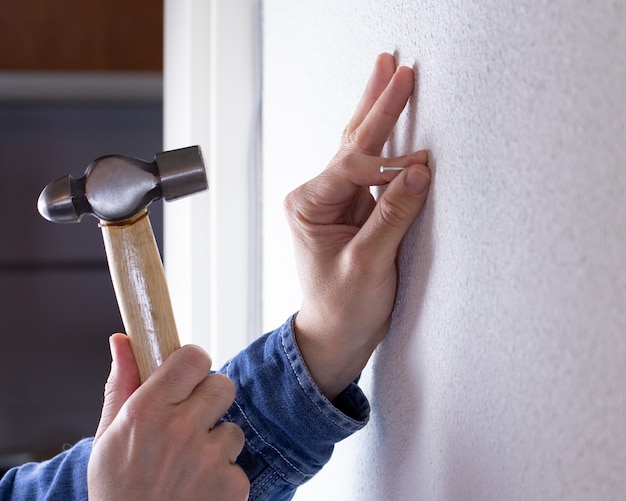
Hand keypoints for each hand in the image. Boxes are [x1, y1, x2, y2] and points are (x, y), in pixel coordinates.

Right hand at [88, 334, 248, 500]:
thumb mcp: (108, 437)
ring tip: (188, 468)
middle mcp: (180, 431)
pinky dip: (223, 476)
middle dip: (209, 400)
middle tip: (191, 423)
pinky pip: (238, 464)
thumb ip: (121, 384)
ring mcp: (209, 459)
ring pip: (232, 428)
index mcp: (146, 412)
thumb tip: (122, 341)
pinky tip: (199, 490)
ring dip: (216, 444)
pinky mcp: (233, 485)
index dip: (191, 365)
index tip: (186, 378)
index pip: (193, 357)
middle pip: (223, 384)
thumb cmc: (118, 491)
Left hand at [284, 53, 430, 399]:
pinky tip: (389, 112)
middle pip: (351, 142)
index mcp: (307, 205)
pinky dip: (385, 140)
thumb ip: (391, 217)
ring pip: (360, 146)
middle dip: (377, 106)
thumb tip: (420, 173)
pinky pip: (371, 167)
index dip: (387, 166)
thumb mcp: (367, 265)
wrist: (335, 333)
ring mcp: (335, 198)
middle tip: (397, 70)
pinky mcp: (354, 206)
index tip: (421, 170)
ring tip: (390, 73)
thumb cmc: (342, 306)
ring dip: (379, 112)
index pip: (350, 168)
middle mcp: (317, 195)